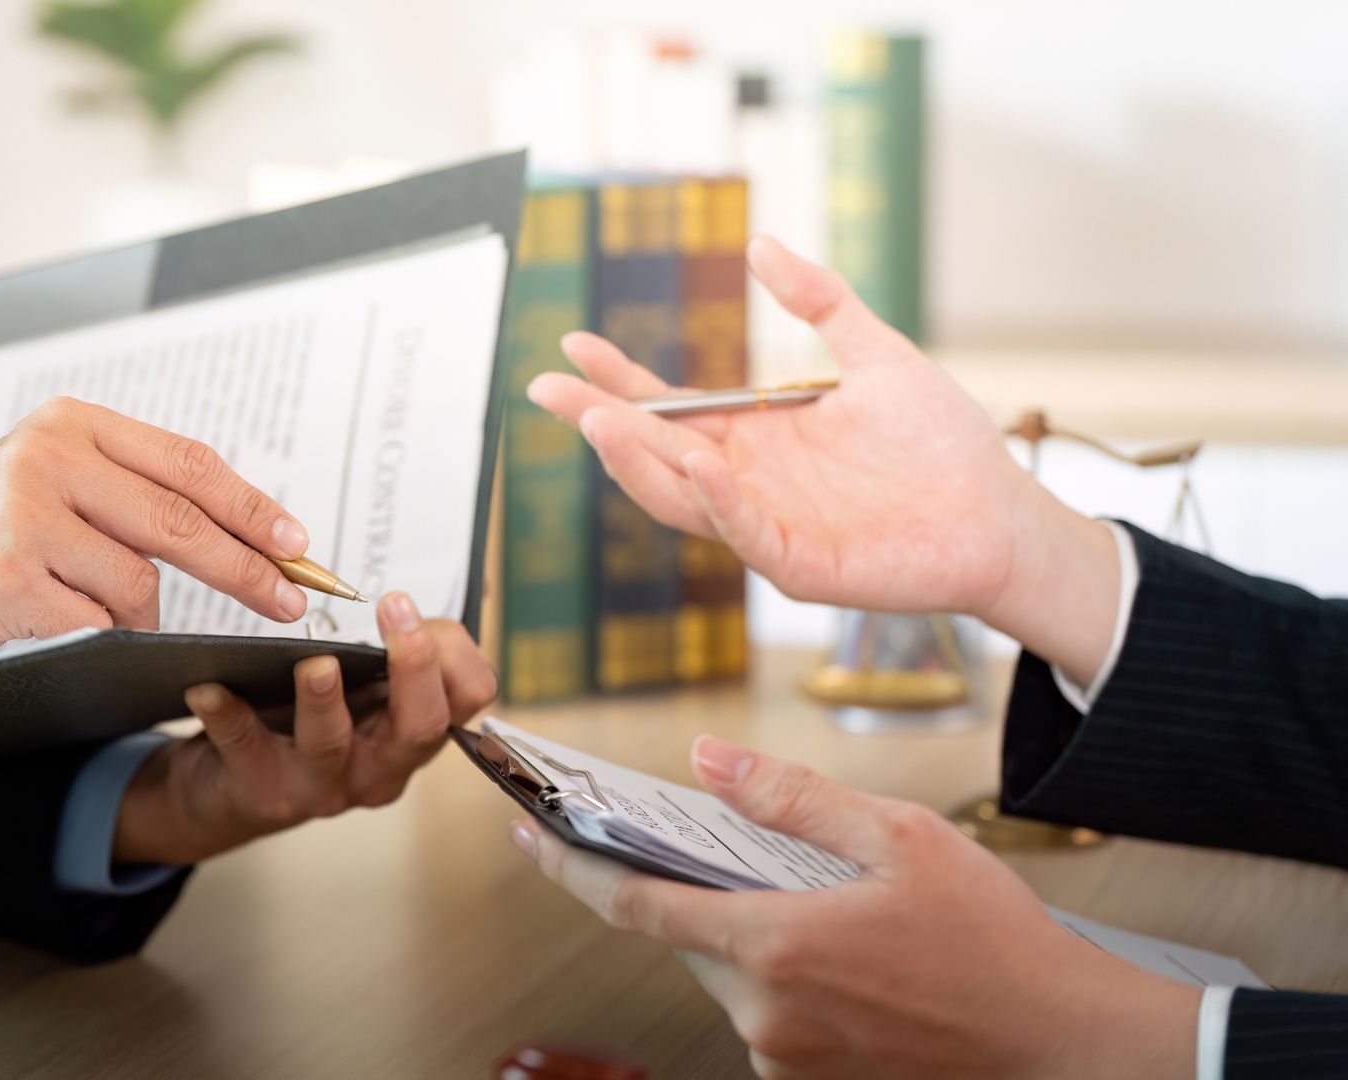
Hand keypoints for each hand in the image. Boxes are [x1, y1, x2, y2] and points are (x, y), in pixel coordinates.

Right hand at [0, 397, 312, 666]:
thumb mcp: (50, 477)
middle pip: (181, 521)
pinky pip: (97, 624)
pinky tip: (60, 625)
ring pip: (140, 584)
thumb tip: (246, 530)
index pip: (188, 464)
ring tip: (89, 609)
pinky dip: (97, 636)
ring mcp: (25, 519)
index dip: (253, 507)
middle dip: (248, 569)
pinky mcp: (8, 582)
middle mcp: (49, 459)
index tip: (298, 543)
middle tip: (289, 601)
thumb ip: (129, 487)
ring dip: (138, 615)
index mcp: (72, 424)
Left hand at [112, 592, 496, 864]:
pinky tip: (207, 688)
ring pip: (332, 744)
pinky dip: (227, 715)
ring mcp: (321, 786)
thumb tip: (405, 601)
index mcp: (411, 732)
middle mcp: (378, 767)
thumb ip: (387, 654)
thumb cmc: (304, 721)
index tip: (415, 606)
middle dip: (413, 667)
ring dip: (323, 701)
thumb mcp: (361, 689)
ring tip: (315, 664)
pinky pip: (244, 748)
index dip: (455, 655)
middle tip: (395, 609)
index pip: (467, 699)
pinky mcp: (262, 790)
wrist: (229, 786)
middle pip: (420, 726)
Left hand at [510, 739, 1198, 1078]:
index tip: (526, 833)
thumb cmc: (995, 942)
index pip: (632, 904)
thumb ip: (791, 798)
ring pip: (725, 974)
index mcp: (774, 945)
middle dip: (681, 889)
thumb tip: (710, 760)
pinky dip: (776, 971)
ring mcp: (784, 1057)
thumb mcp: (901, 838)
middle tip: (706, 843)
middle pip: (681, 936)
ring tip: (815, 900)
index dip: (569, 864)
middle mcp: (764, 1012)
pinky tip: (838, 951)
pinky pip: (763, 1012)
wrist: (1062, 1045)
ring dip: (740, 931)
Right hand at [526, 237, 1121, 681]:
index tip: (574, 342)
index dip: (618, 380)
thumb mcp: (876, 353)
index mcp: (756, 438)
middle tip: (546, 387)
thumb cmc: (942, 445)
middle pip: (653, 453)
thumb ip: (819, 301)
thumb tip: (759, 243)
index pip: (668, 409)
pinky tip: (698, 462)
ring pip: (680, 499)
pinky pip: (747, 533)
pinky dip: (718, 502)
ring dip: (637, 463)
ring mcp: (768, 527)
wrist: (1001, 513)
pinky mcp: (801, 565)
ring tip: (598, 421)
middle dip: (597, 421)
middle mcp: (748, 484)